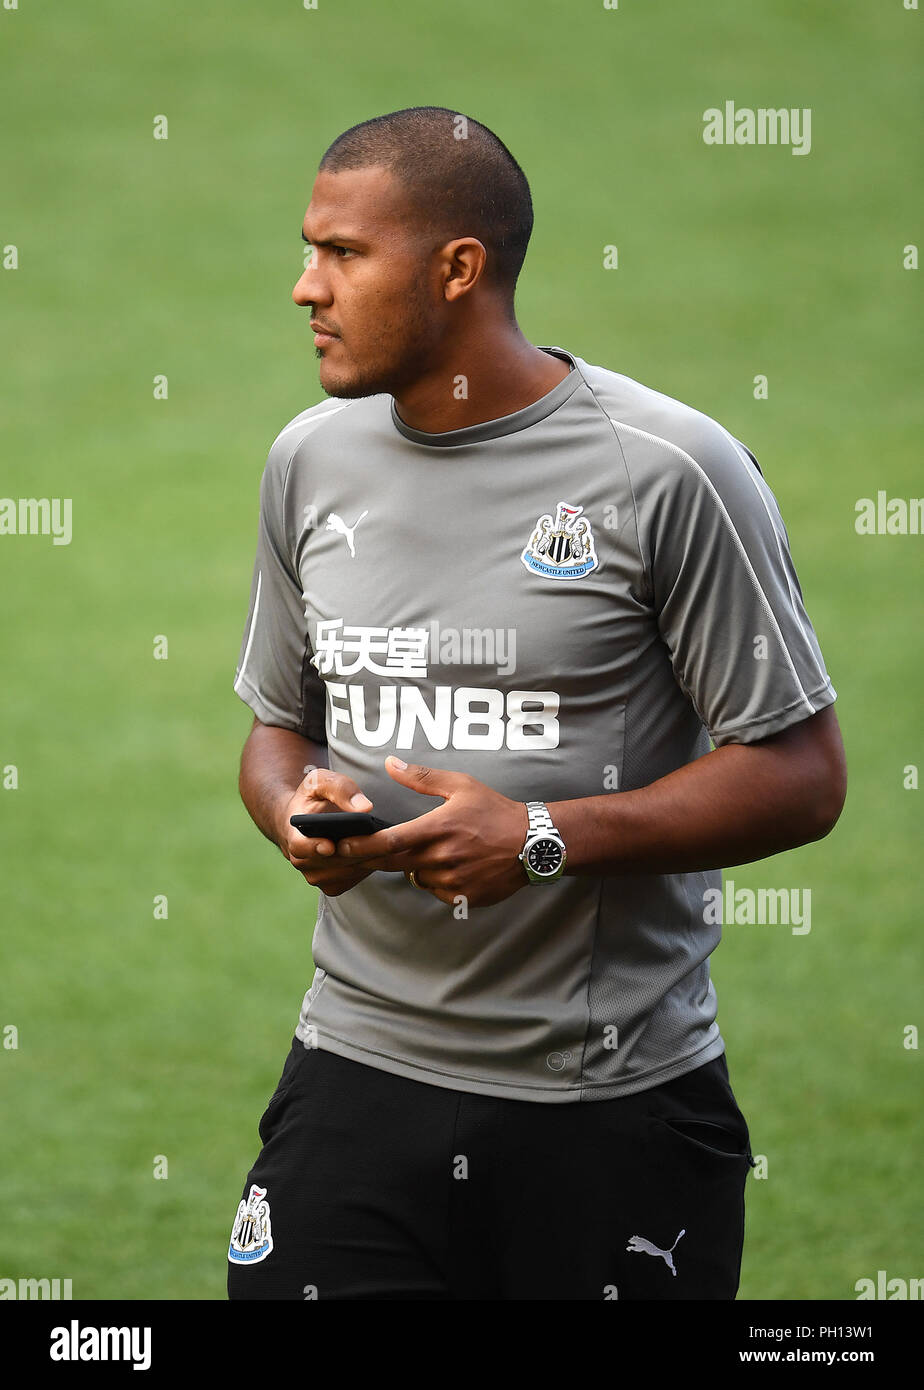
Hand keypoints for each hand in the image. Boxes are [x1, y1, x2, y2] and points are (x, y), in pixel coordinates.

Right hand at [276, 767, 376, 896]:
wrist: (303, 822)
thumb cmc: (312, 798)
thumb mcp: (319, 782)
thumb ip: (340, 788)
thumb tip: (365, 808)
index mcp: (295, 835)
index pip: (301, 847)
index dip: (314, 848)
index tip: (330, 845)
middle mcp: (303, 861)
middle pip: (334, 862)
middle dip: (361, 851)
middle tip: (388, 840)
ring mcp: (318, 876)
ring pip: (349, 871)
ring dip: (370, 859)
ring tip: (393, 844)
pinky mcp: (333, 885)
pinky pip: (356, 878)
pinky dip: (371, 865)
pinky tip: (386, 851)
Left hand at [336, 757, 529, 908]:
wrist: (533, 843)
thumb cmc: (495, 810)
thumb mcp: (461, 785)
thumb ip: (422, 776)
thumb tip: (390, 763)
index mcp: (437, 828)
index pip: (390, 841)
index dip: (361, 845)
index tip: (340, 845)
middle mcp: (442, 857)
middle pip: (394, 862)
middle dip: (374, 858)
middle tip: (359, 852)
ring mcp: (453, 880)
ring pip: (417, 877)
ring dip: (416, 866)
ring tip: (438, 849)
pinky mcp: (464, 896)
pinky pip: (437, 890)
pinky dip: (437, 880)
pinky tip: (455, 864)